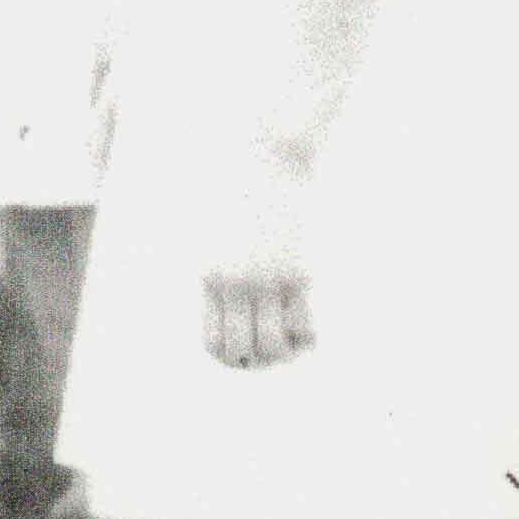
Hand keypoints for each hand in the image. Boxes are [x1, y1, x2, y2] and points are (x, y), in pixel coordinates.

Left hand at [198, 137, 315, 370]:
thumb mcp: (212, 228)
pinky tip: (307, 329)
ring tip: (291, 345)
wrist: (266, 156)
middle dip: (256, 362)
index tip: (245, 353)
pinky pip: (303, 325)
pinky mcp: (299, 270)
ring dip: (284, 354)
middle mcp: (236, 283)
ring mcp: (268, 279)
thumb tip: (218, 290)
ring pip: (273, 345)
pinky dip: (306, 339)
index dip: (230, 357)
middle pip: (242, 351)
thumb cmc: (237, 187)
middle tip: (271, 353)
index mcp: (210, 275)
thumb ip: (215, 262)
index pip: (214, 340)